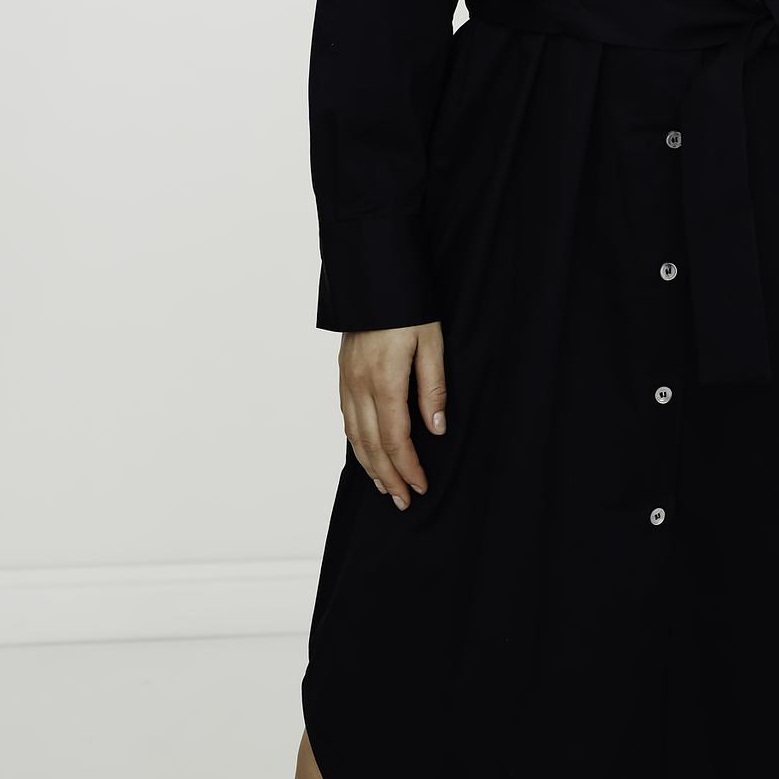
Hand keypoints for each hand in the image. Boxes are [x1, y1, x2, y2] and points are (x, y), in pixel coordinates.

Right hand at [337, 320, 447, 508]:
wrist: (374, 277)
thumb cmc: (408, 306)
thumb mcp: (431, 343)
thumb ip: (433, 388)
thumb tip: (436, 430)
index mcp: (385, 380)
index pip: (395, 439)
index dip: (408, 467)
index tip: (420, 486)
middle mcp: (360, 385)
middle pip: (371, 445)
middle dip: (389, 477)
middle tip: (403, 501)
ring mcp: (347, 380)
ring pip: (354, 436)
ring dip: (370, 466)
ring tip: (385, 488)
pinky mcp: (343, 374)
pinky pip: (347, 418)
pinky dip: (356, 443)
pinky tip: (366, 453)